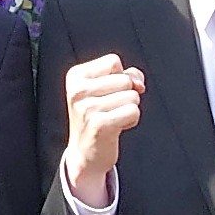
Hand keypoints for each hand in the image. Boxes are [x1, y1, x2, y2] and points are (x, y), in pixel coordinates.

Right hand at [62, 53, 144, 207]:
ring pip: (132, 96)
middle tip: (110, 109)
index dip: (120, 76)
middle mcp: (77, 90)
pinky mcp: (99, 124)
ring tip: (113, 118)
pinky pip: (133, 111)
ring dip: (129, 108)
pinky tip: (118, 127)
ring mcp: (87, 108)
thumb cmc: (98, 117)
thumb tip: (138, 83)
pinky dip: (131, 120)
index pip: (113, 61)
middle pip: (125, 79)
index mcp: (75, 76)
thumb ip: (127, 75)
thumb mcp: (107, 89)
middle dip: (126, 94)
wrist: (86, 153)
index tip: (108, 93)